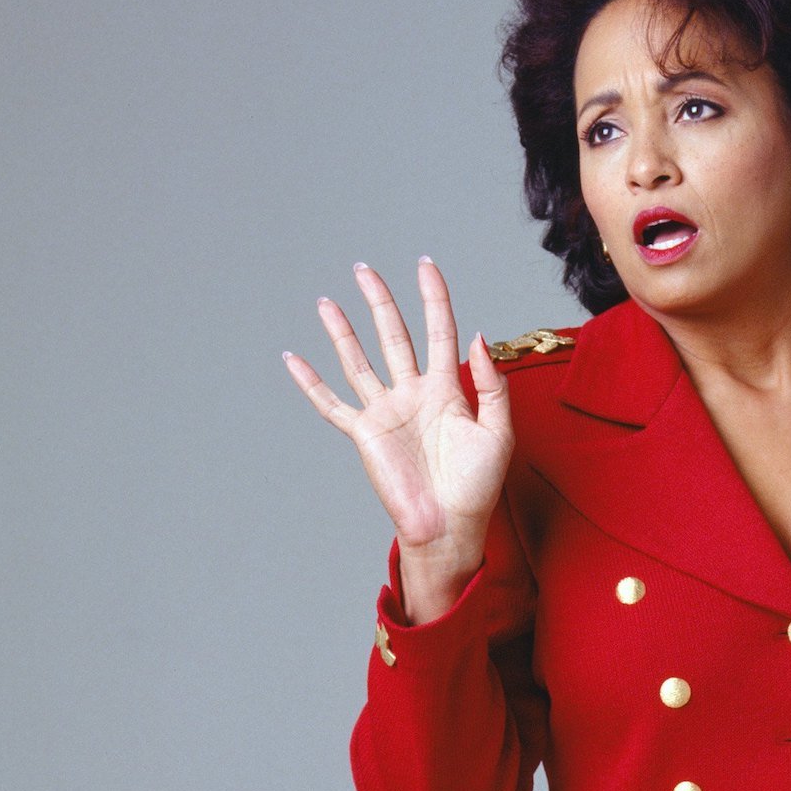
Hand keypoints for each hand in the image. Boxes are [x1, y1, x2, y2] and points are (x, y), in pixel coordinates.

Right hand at [283, 257, 511, 561]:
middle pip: (394, 336)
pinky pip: (331, 403)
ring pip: (359, 361)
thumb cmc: (477, 486)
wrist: (449, 525)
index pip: (438, 331)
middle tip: (364, 270)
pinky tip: (293, 359)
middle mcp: (413, 394)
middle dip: (380, 302)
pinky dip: (311, 382)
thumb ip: (491, 385)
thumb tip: (477, 335)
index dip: (434, 297)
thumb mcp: (498, 431)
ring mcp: (386, 412)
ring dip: (343, 331)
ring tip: (328, 301)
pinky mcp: (364, 433)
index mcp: (447, 390)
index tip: (426, 265)